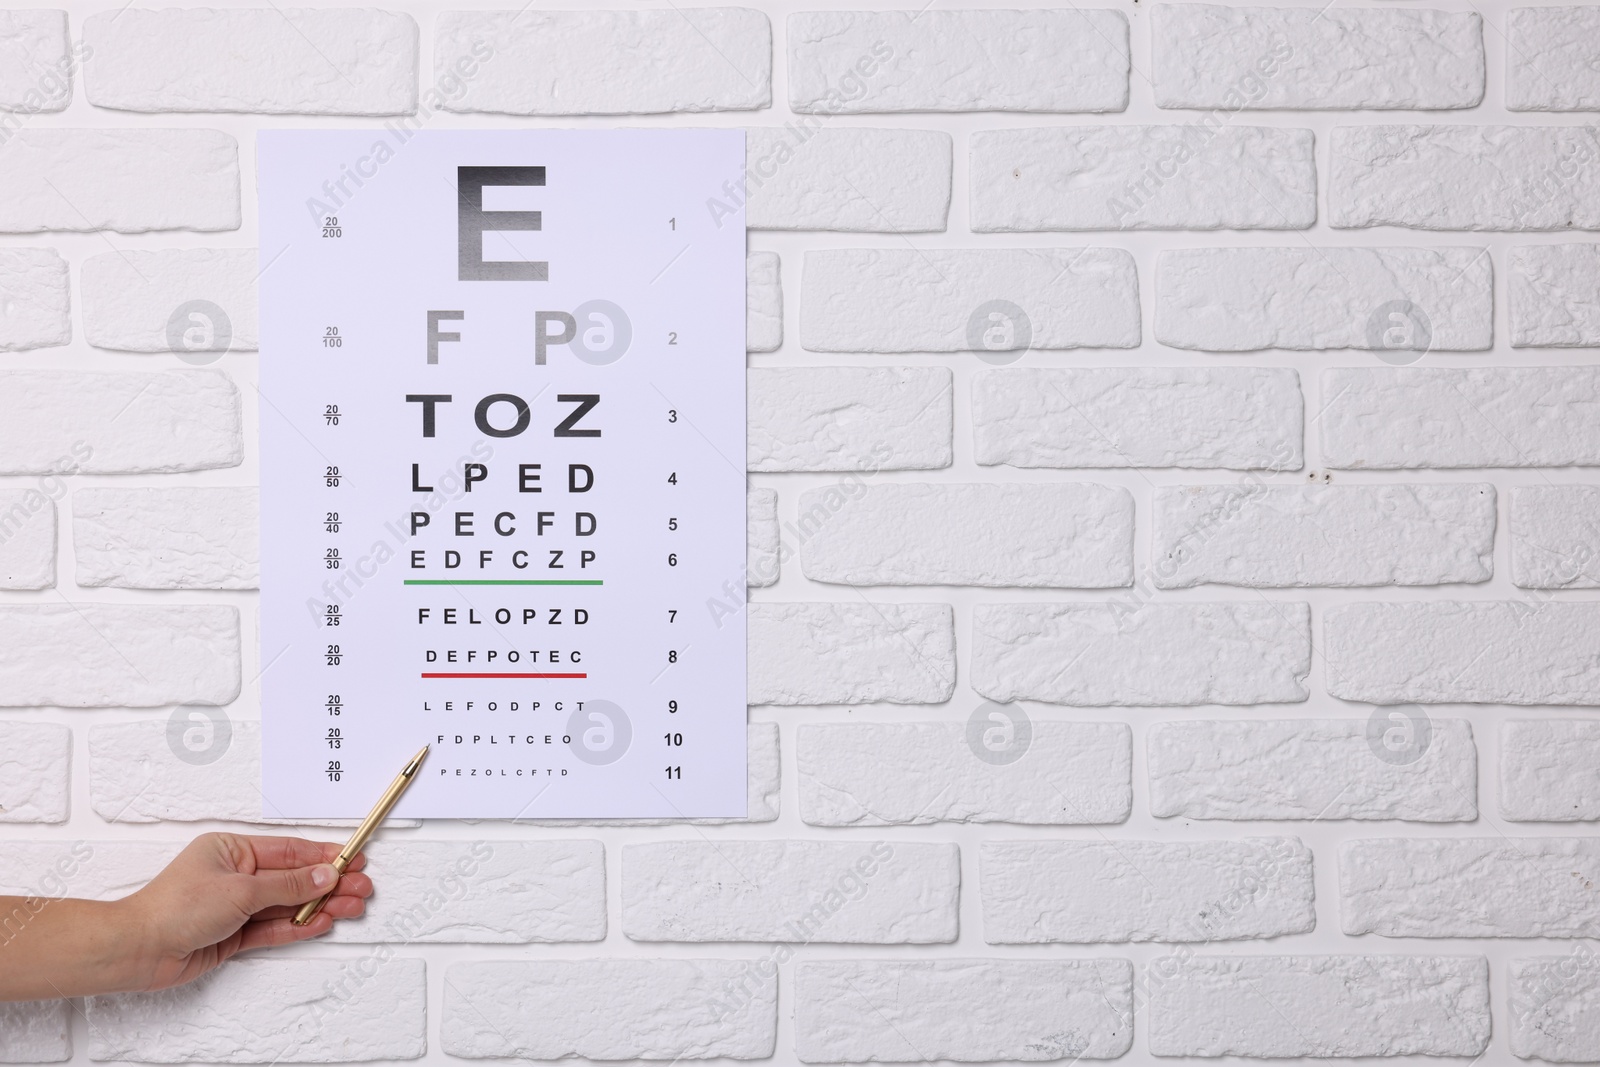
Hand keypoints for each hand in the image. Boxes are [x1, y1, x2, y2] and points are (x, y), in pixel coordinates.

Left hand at [122, 833, 372, 990]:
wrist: (139, 949)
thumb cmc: (173, 908)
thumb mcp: (241, 890)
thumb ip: (288, 885)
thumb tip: (323, 875)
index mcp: (232, 850)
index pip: (289, 851)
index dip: (324, 856)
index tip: (352, 859)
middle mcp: (235, 875)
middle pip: (293, 878)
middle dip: (329, 883)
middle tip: (360, 887)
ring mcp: (235, 906)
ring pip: (288, 904)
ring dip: (319, 906)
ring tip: (350, 907)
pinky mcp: (233, 934)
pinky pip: (274, 927)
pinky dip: (298, 926)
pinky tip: (321, 922)